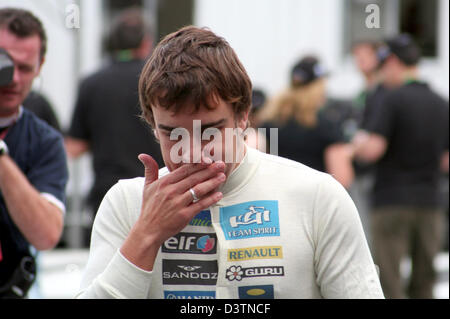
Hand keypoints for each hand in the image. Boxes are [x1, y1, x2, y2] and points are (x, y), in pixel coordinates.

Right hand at [120, 154, 224, 269]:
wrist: (148, 230)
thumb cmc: (149, 208)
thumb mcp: (147, 187)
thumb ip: (150, 169)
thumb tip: (142, 155)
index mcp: (164, 183)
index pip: (184, 170)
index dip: (198, 164)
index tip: (208, 158)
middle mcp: (171, 191)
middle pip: (194, 177)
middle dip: (209, 170)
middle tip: (221, 164)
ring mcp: (178, 203)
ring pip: (199, 189)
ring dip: (212, 182)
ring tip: (222, 177)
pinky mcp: (184, 215)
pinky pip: (200, 204)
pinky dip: (210, 199)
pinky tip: (219, 194)